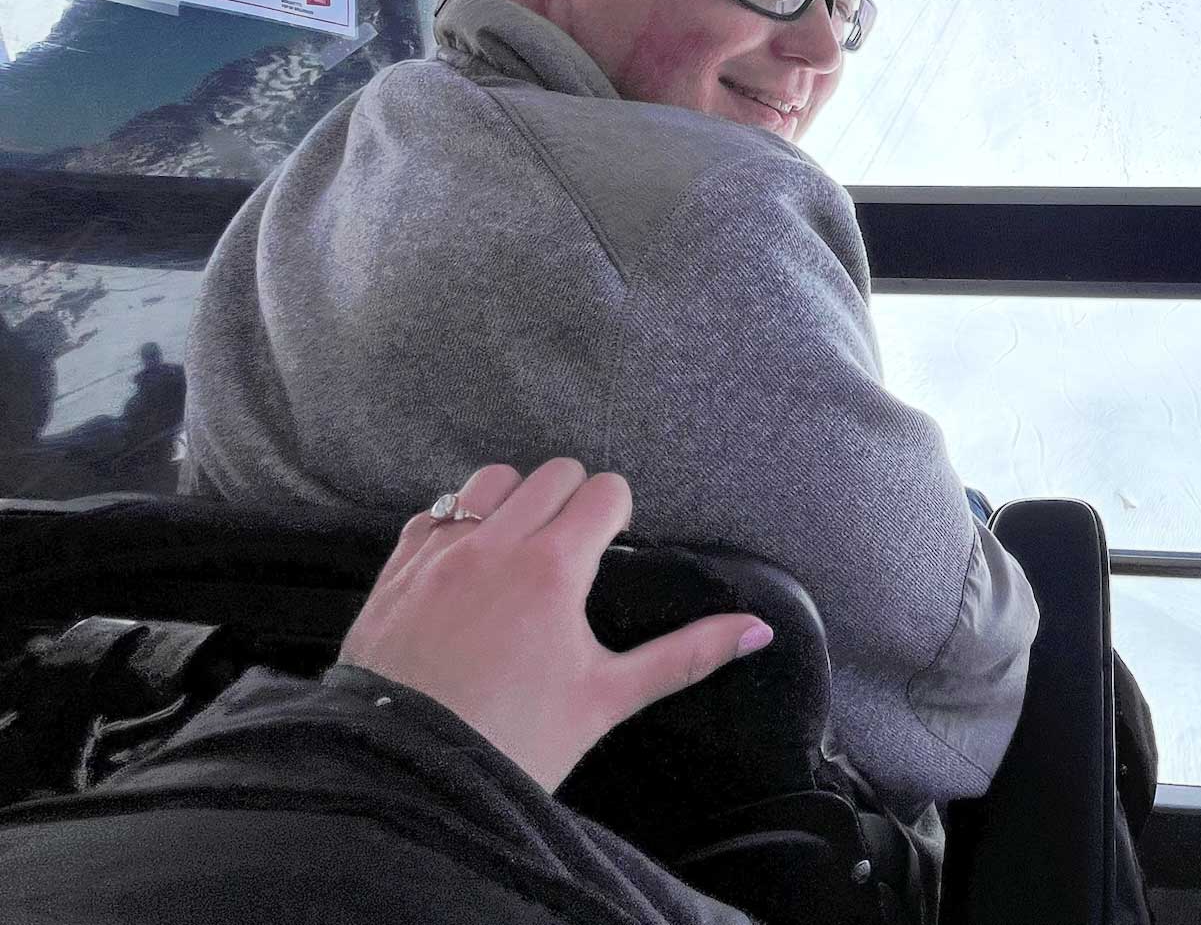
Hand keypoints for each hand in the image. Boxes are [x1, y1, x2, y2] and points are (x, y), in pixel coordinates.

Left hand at [339, 459, 773, 791]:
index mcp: (552, 567)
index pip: (604, 490)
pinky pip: (432, 515)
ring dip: (513, 500)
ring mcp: (438, 554)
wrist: (403, 777)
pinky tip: (466, 569)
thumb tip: (756, 630)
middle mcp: (493, 544)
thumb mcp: (607, 700)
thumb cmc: (511, 743)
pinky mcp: (396, 572)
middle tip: (575, 551)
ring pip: (488, 480)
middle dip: (573, 501)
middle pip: (552, 473)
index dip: (618, 514)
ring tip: (519, 550)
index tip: (612, 548)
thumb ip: (686, 655)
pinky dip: (456, 527)